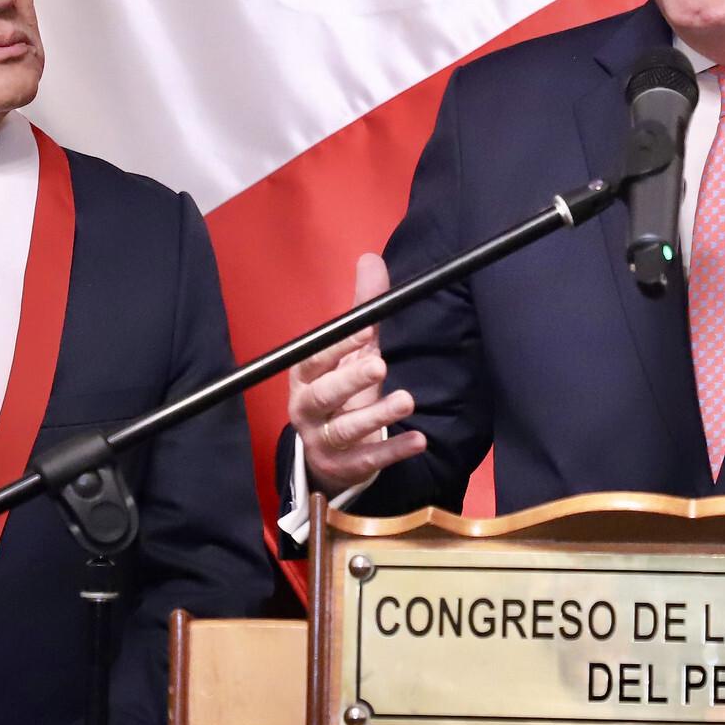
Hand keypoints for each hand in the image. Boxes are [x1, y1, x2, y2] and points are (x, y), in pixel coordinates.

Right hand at [286, 253, 426, 491]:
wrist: (327, 448)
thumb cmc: (340, 388)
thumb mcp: (349, 349)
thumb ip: (362, 309)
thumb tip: (371, 259)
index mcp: (305, 374)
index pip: (316, 357)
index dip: (338, 344)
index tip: (365, 329)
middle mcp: (307, 407)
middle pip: (323, 394)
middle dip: (350, 380)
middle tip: (380, 365)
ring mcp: (323, 439)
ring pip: (345, 429)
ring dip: (376, 414)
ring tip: (407, 401)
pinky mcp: (344, 465)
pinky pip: (367, 459)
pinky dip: (393, 451)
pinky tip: (419, 440)